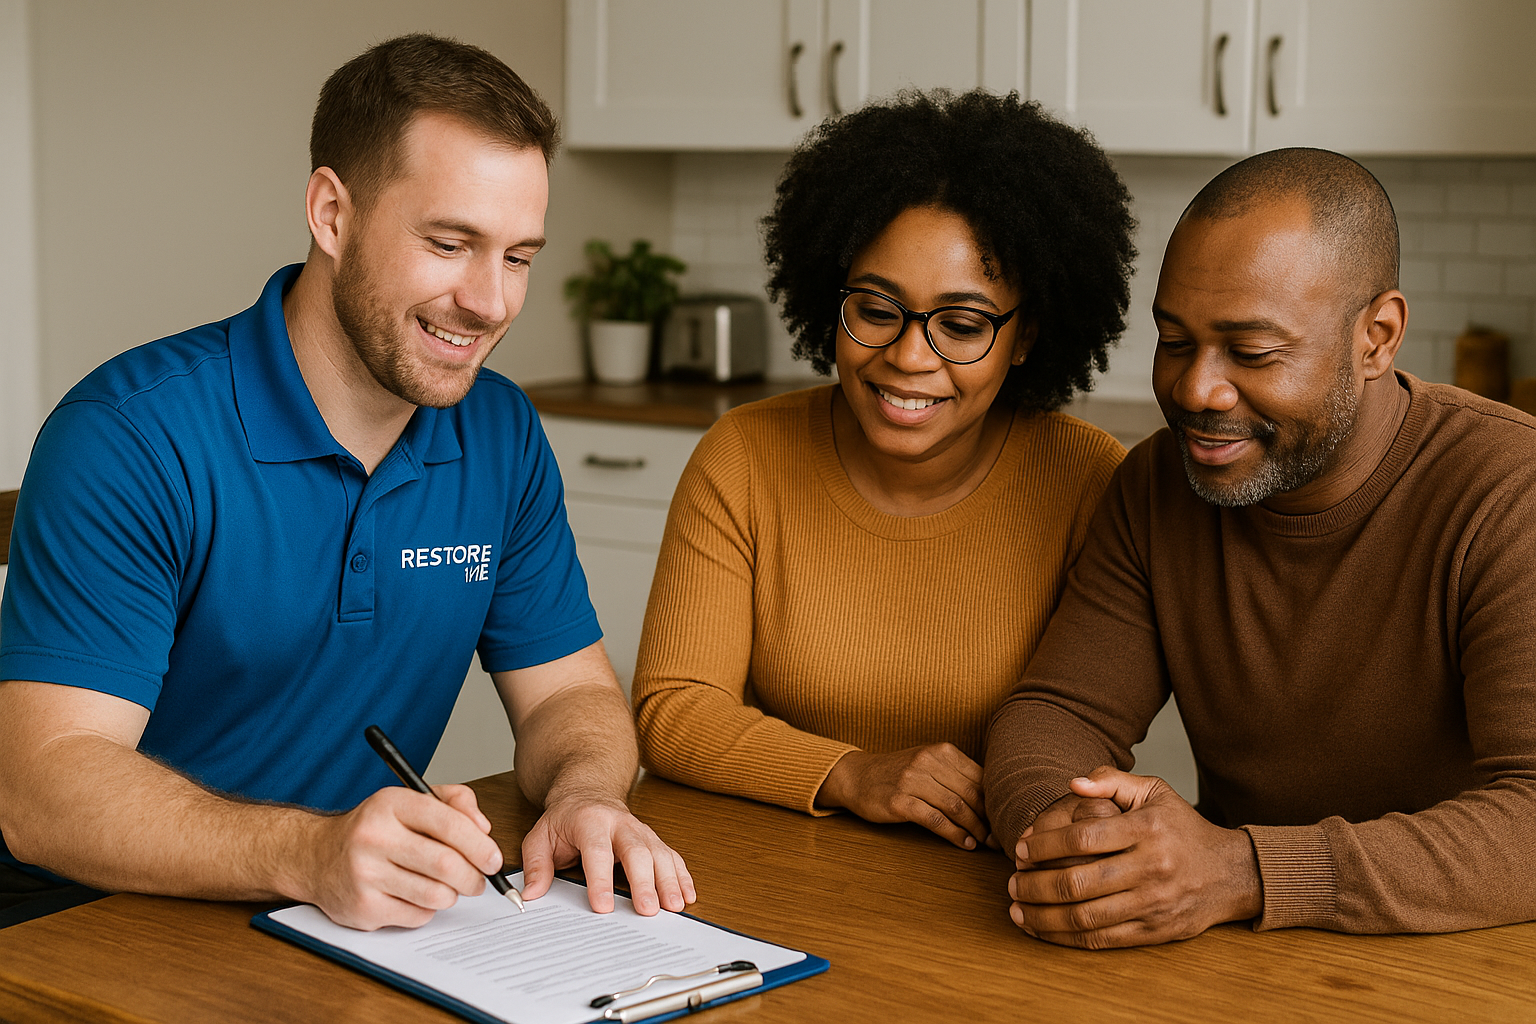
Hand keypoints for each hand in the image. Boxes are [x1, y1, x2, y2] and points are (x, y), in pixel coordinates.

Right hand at [294, 784, 502, 930]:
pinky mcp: (362, 908)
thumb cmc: (375, 828)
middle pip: (446, 865)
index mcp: (391, 804)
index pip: (448, 823)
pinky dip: (427, 910)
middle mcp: (374, 837)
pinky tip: (415, 896)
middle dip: (473, 878)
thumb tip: (484, 828)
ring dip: (452, 895)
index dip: (480, 845)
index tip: (493, 859)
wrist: (316, 856)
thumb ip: (455, 802)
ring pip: (436, 895)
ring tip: (446, 887)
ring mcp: (365, 874)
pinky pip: (417, 916)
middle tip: (479, 880)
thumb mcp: (411, 800)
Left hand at [519, 794, 695, 915]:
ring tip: (673, 906)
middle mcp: (620, 823)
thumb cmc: (565, 819)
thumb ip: (536, 865)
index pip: (597, 851)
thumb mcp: (540, 837)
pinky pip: (671, 856)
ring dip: (669, 880)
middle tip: (648, 910)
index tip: (603, 906)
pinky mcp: (652, 839)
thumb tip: (532, 893)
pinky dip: (681, 876)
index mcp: (590, 821)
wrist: (587, 791)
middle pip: (636, 851)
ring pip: (659, 853)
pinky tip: (686, 895)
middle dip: (644, 881)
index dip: (601, 879)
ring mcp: (640, 830)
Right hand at [817, 744, 988, 849]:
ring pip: (956, 807)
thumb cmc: (898, 772)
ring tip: (983, 843)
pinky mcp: (899, 801)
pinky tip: (963, 844)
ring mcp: (912, 780)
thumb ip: (955, 773)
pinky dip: (954, 834)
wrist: (856, 776)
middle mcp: (928, 761)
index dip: (995, 800)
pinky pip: (935, 820)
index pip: (979, 777)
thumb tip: (993, 797)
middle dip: (988, 818)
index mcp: (941, 751)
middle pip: (970, 793)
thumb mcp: (927, 762)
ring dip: (974, 829)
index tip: (1003, 818)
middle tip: (997, 837)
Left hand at [1007, 766, 1261, 947]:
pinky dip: (1065, 938)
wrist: (1230, 873)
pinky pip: (1101, 941)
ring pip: (1085, 917)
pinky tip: (1042, 929)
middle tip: (1012, 881)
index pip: (1083, 837)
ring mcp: (1152, 904)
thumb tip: (1072, 783)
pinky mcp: (1153, 932)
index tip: (1022, 847)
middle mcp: (1151, 868)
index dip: (1045, 844)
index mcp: (1147, 830)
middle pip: (1077, 882)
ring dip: (1043, 916)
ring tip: (1017, 907)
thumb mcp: (1155, 791)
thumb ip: (1111, 781)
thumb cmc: (1182, 827)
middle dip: (1035, 885)